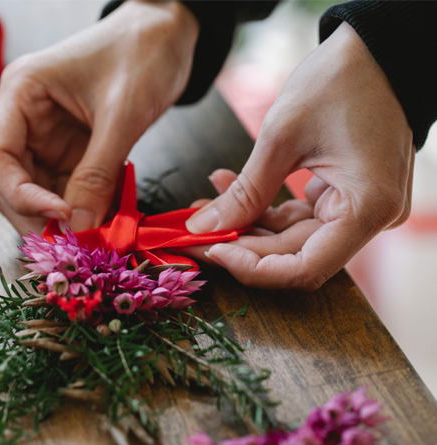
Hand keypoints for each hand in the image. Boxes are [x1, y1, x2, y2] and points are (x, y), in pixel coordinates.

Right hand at [0, 0, 198, 234]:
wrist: (167, 34)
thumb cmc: (142, 53)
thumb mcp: (122, 114)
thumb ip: (97, 173)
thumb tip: (79, 228)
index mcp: (21, 93)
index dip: (22, 195)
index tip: (62, 216)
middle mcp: (24, 118)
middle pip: (10, 182)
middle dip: (39, 216)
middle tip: (73, 244)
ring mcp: (45, 137)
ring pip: (37, 193)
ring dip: (62, 219)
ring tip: (93, 236)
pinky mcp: (68, 150)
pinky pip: (65, 190)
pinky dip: (82, 210)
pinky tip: (103, 221)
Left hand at [181, 22, 415, 289]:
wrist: (375, 50)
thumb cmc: (339, 82)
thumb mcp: (282, 138)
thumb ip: (244, 192)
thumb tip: (203, 227)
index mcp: (366, 209)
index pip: (303, 268)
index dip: (252, 268)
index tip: (211, 250)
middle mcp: (370, 218)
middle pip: (293, 254)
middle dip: (240, 243)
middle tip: (194, 230)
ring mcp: (359, 209)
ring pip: (291, 237)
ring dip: (246, 223)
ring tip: (204, 204)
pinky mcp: (346, 196)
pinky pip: (298, 216)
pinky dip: (263, 206)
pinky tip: (227, 187)